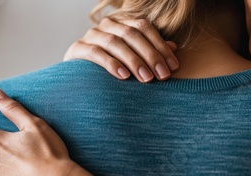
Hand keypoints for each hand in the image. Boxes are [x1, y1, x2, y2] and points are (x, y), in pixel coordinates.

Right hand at [64, 18, 178, 82]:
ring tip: (146, 78)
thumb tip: (174, 47)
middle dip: (150, 55)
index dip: (160, 46)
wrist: (76, 75)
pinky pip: (96, 52)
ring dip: (133, 61)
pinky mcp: (77, 48)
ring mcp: (91, 35)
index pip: (144, 27)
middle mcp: (106, 24)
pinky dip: (111, 63)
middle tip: (162, 76)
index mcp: (121, 22)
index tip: (173, 66)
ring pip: (115, 42)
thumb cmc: (108, 65)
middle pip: (132, 34)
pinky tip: (123, 76)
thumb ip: (149, 50)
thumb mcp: (131, 57)